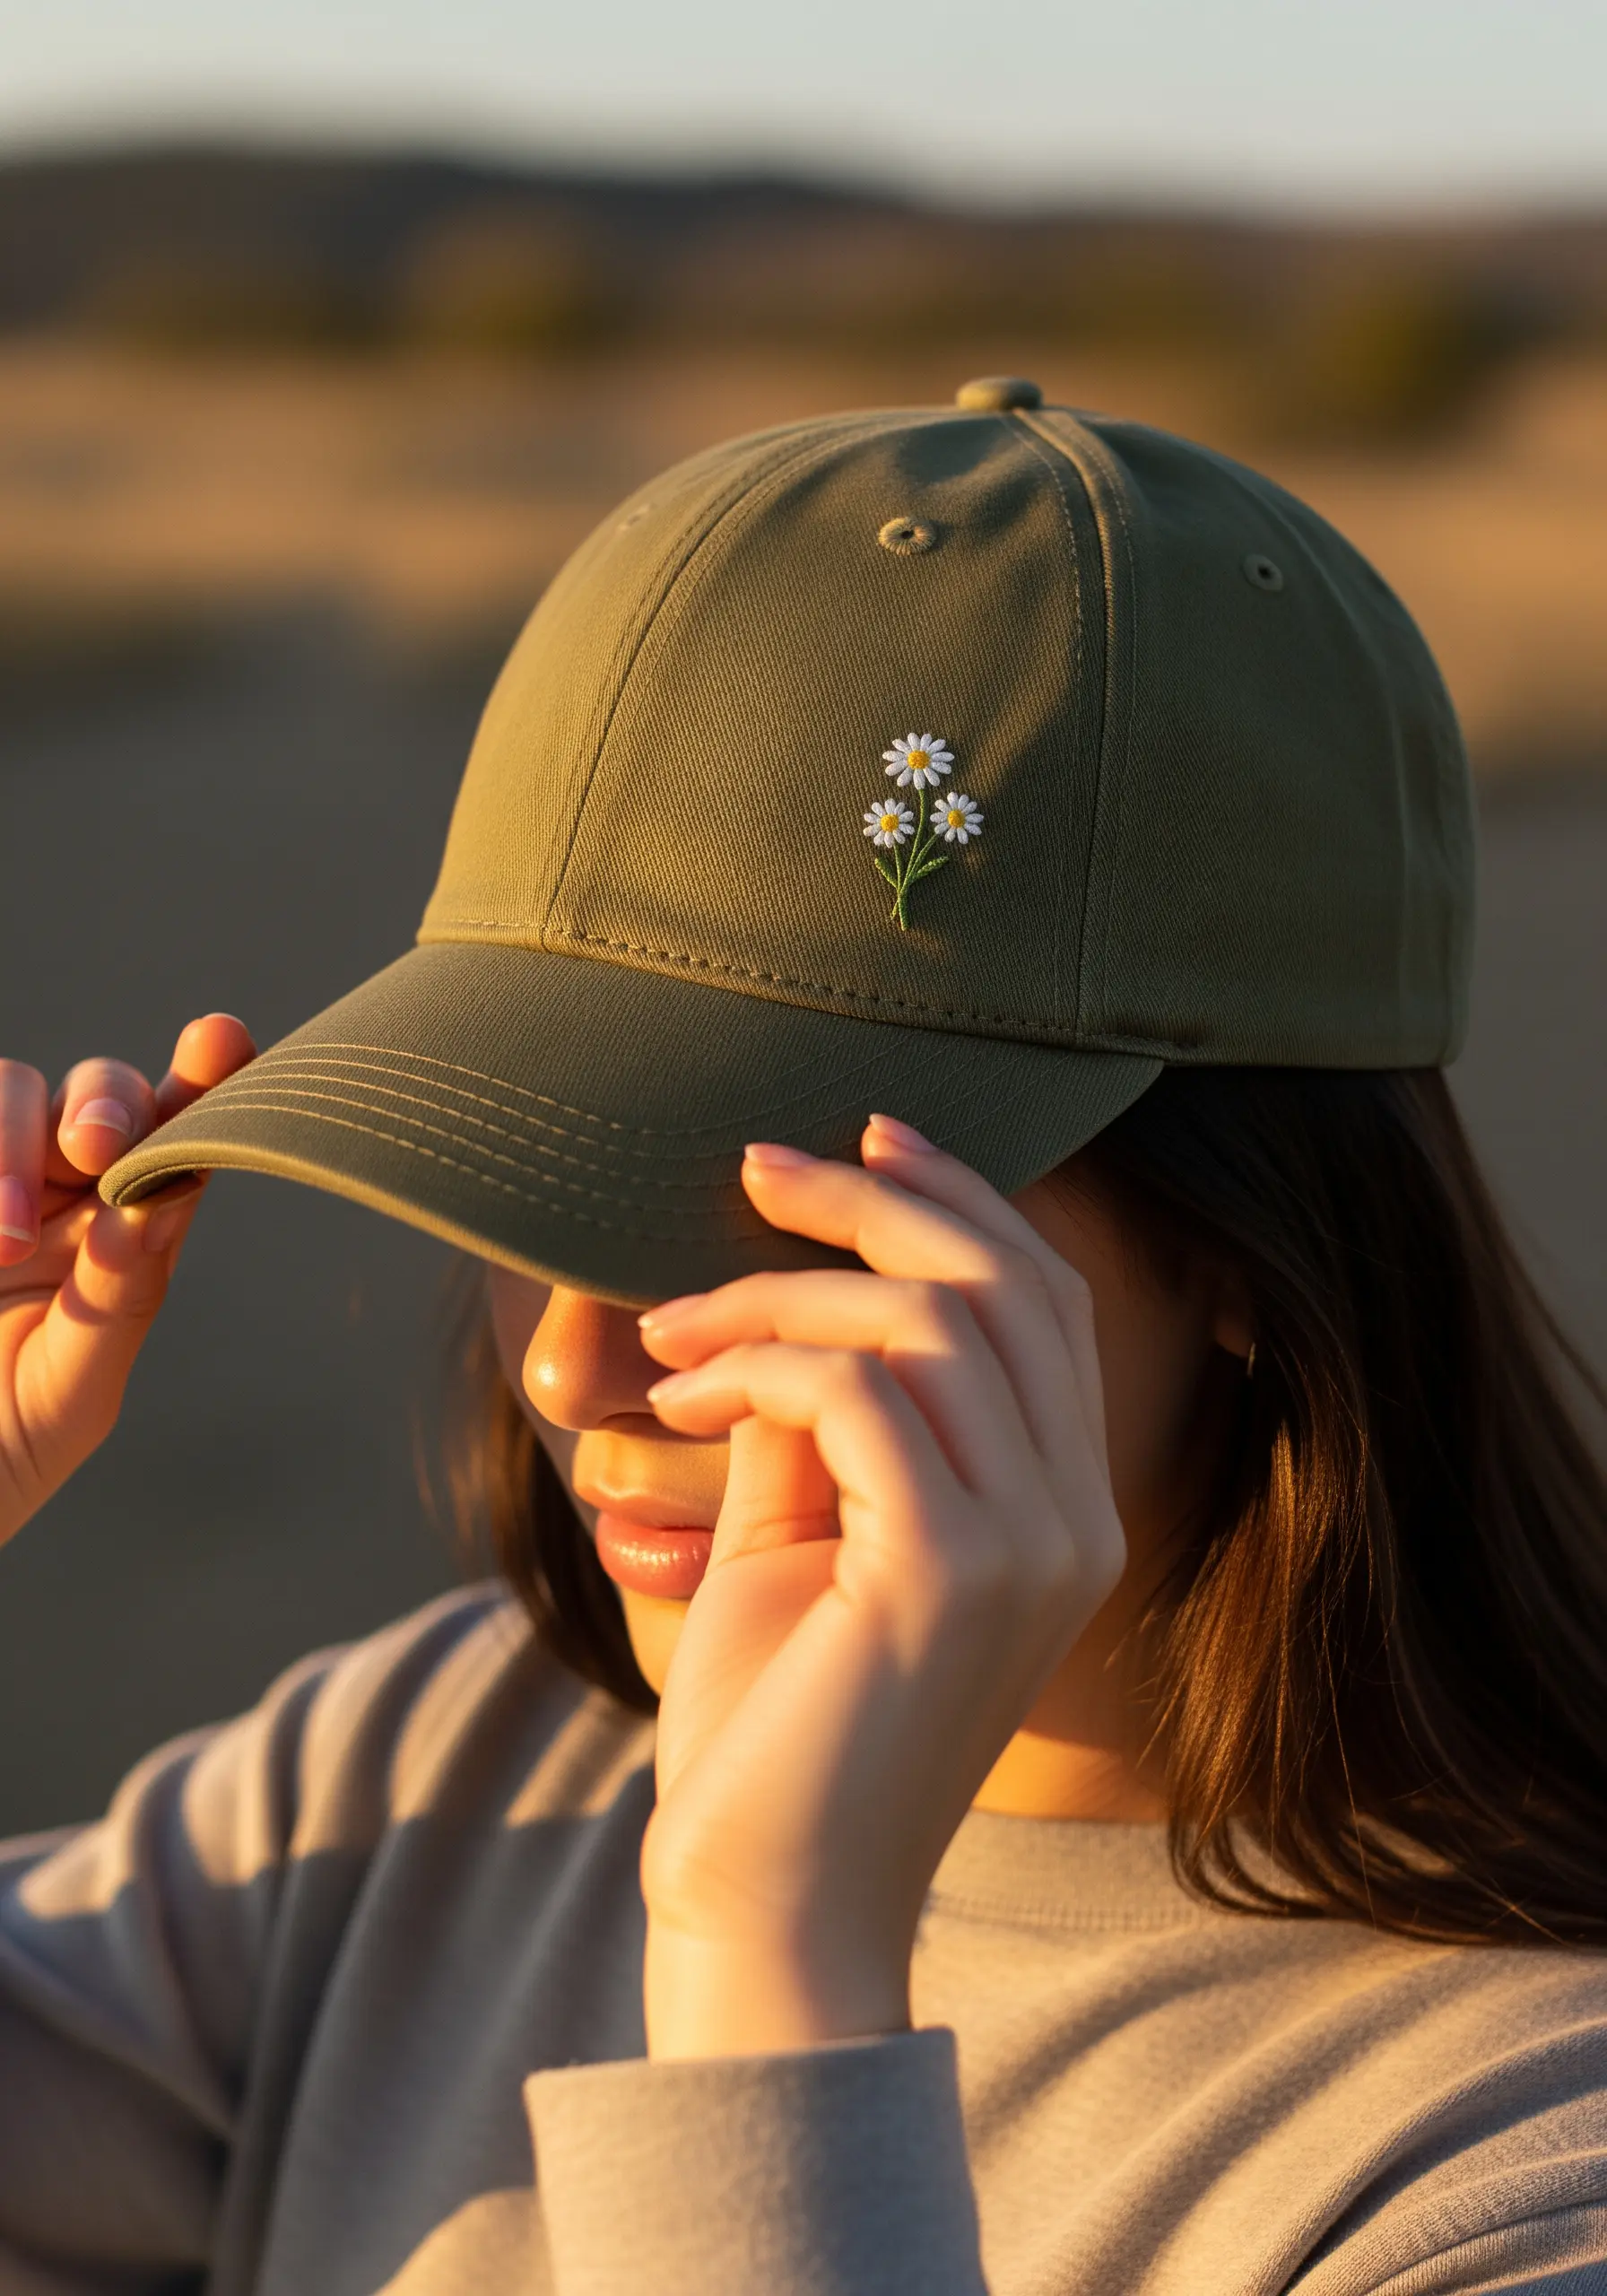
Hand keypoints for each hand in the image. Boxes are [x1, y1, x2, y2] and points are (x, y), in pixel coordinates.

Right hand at [0, 1015, 255, 1545]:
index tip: (223, 1037)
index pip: (174, 1143)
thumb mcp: (69, 1393)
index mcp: (117, 1236)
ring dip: (11, 1145)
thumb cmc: (2, 1454)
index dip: (203, 1080)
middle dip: (105, 1105)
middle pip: (97, 1095)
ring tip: (2, 1239)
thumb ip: (119, 1298)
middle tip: (96, 1150)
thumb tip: (163, 1199)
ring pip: (12, 1089)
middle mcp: (54, 1193)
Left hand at [635, 1116, 1125, 2058]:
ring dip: (777, 1294)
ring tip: (666, 1330)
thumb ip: (822, 1426)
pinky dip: (755, 1365)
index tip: (863, 1136)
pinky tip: (677, 1398)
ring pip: (923, 1326)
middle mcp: (1077, 1519)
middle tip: (755, 1164)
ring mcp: (1031, 1547)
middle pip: (1000, 1286)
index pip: (1042, 1305)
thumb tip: (779, 1305)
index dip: (961, 1202)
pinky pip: (856, 1396)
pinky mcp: (951, 1573)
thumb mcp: (804, 1541)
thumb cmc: (778, 1731)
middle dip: (875, 1201)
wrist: (766, 1901)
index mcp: (1063, 1511)